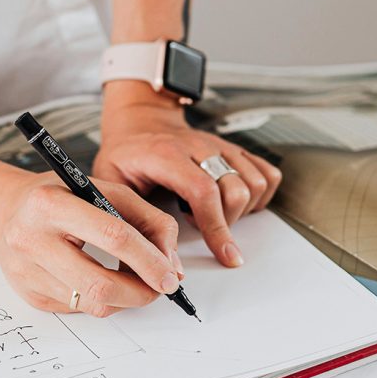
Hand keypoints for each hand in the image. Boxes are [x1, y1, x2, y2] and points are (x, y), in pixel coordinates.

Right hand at [0, 173, 182, 317]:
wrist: (6, 212)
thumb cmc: (60, 198)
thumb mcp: (103, 190)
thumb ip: (146, 219)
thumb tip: (171, 266)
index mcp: (51, 203)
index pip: (114, 237)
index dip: (149, 261)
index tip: (170, 275)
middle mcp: (31, 239)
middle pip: (100, 284)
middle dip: (140, 292)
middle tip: (158, 287)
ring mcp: (26, 272)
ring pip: (92, 305)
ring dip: (124, 299)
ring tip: (131, 281)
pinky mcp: (28, 295)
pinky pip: (79, 309)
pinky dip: (101, 299)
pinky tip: (99, 279)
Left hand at [93, 82, 281, 266]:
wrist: (142, 122)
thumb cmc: (126, 153)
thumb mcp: (109, 179)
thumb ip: (124, 210)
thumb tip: (140, 249)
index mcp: (167, 155)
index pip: (203, 191)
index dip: (217, 227)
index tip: (226, 255)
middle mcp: (200, 147)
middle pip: (235, 191)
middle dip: (226, 223)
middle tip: (200, 227)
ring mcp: (221, 147)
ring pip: (255, 183)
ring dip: (243, 210)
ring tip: (213, 214)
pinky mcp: (235, 150)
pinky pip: (267, 174)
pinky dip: (260, 195)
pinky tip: (235, 203)